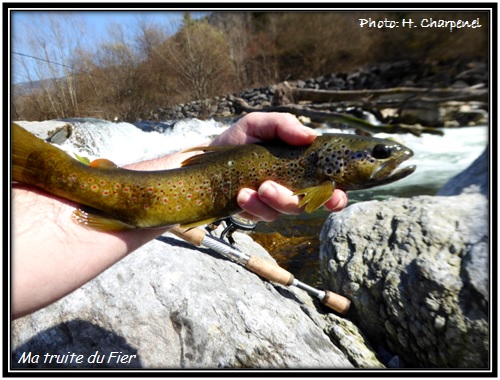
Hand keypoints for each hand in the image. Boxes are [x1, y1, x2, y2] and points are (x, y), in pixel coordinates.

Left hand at [211, 112, 347, 221]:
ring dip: (272, 200)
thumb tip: (310, 135)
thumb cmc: (239, 140)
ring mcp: (275, 202)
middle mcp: (293, 186)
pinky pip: (263, 216)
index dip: (336, 196)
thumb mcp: (259, 124)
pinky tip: (241, 194)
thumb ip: (283, 124)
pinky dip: (253, 206)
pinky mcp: (257, 213)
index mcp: (301, 167)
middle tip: (270, 188)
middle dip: (295, 200)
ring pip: (285, 210)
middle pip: (308, 204)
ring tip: (254, 188)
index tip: (335, 196)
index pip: (328, 187)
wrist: (206, 160)